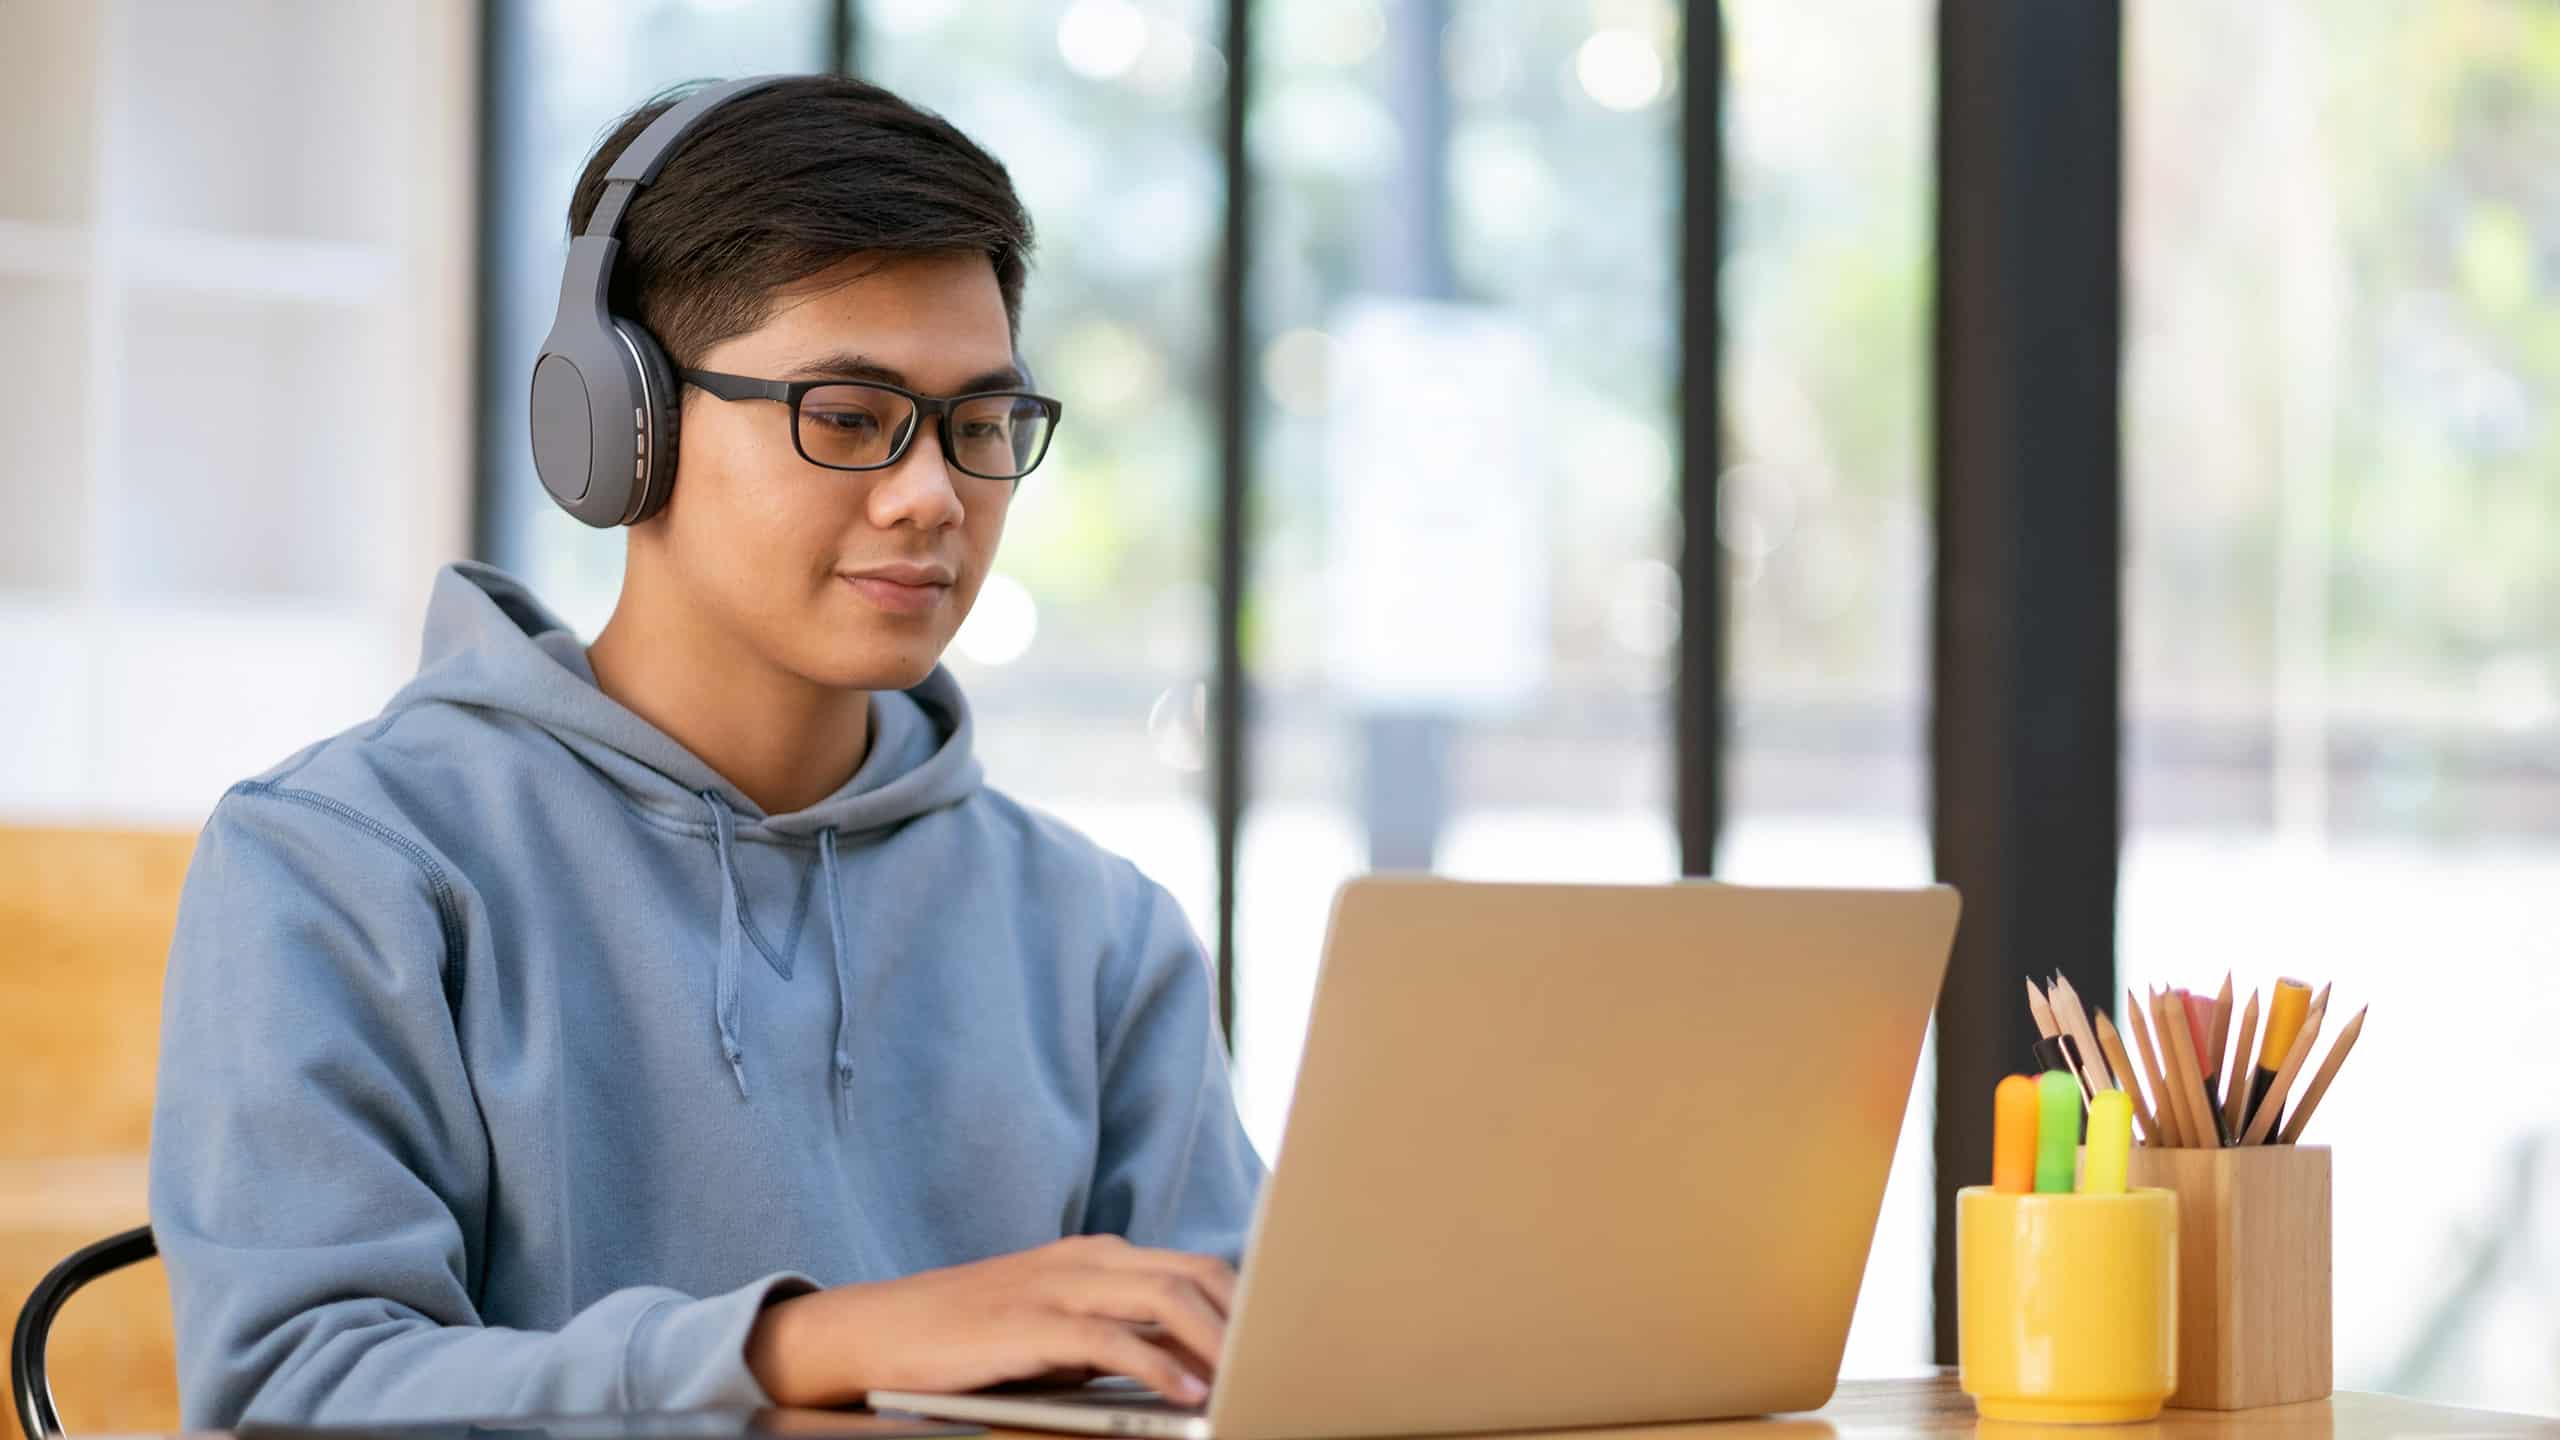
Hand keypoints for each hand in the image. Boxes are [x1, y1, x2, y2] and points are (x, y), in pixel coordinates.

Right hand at [744, 1234, 1235, 1408]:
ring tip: (1243, 1383)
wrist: (884, 1330)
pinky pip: (1111, 1340)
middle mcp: (1090, 1259)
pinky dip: (1156, 1367)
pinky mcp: (1030, 1323)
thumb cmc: (975, 1337)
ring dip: (1216, 1344)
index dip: (1246, 1305)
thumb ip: (1121, 1335)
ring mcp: (1060, 1286)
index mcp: (1102, 1256)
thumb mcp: (1059, 1328)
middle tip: (1276, 1366)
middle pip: (1198, 1275)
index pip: (1199, 1267)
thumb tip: (1191, 1366)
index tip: (1280, 1344)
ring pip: (1166, 1299)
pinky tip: (1182, 1397)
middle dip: (1245, 1322)